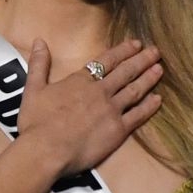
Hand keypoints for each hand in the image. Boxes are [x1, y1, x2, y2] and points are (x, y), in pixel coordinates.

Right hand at [17, 36, 162, 176]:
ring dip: (148, 78)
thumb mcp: (33, 89)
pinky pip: (138, 116)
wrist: (45, 150)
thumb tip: (39, 41)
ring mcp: (111, 110)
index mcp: (80, 80)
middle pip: (126, 72)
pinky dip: (149, 107)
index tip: (136, 44)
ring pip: (135, 90)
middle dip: (142, 60)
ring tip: (160, 69)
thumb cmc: (36, 122)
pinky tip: (158, 99)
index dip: (123, 51)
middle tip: (156, 51)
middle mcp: (100, 91)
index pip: (106, 61)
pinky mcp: (118, 131)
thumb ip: (39, 64)